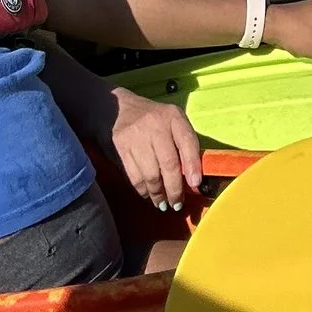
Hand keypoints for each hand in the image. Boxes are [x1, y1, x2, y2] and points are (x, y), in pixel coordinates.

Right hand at [102, 86, 202, 210]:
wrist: (117, 108)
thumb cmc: (153, 120)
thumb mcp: (172, 122)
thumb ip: (185, 145)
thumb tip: (194, 179)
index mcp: (173, 117)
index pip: (188, 141)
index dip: (193, 165)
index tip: (195, 184)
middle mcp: (155, 125)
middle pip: (169, 164)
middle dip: (174, 189)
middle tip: (177, 204)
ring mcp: (136, 136)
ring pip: (151, 174)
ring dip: (158, 194)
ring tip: (162, 203)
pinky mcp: (121, 147)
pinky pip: (134, 176)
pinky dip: (143, 190)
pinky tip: (148, 195)